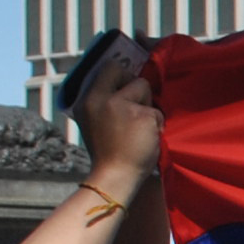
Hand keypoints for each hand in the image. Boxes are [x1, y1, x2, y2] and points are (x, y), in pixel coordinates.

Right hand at [75, 42, 162, 183]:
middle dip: (134, 86)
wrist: (114, 176)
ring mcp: (122, 106)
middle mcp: (101, 99)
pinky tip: (146, 138)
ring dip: (146, 106)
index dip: (121, 75)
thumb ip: (104, 101)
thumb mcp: (94, 120)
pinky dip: (156, 124)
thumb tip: (124, 83)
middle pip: (125, 73)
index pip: (107, 68)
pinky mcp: (143, 116)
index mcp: (86, 100)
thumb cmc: (108, 151)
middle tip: (136, 106)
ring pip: (144, 89)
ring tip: (138, 127)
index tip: (126, 86)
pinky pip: (157, 111)